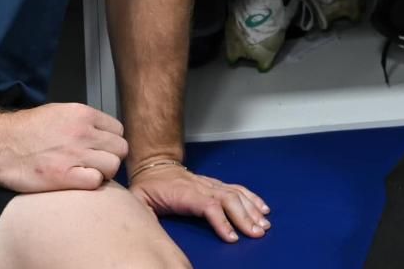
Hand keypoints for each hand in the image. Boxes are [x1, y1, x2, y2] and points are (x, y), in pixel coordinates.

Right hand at [0, 102, 129, 192]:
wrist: (0, 144)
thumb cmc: (26, 129)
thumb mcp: (60, 112)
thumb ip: (83, 121)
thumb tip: (100, 133)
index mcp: (83, 114)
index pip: (118, 129)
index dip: (112, 141)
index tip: (103, 149)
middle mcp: (83, 132)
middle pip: (120, 148)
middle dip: (112, 157)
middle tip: (98, 164)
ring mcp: (75, 154)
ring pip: (113, 165)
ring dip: (104, 173)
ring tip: (89, 174)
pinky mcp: (64, 176)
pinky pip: (96, 182)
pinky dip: (91, 184)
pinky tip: (78, 182)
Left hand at [129, 162, 270, 241]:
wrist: (155, 165)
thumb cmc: (148, 187)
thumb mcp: (139, 201)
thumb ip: (145, 214)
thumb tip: (148, 230)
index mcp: (184, 193)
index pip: (208, 205)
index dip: (221, 221)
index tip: (232, 237)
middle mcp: (201, 186)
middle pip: (228, 199)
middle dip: (244, 217)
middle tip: (256, 233)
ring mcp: (210, 184)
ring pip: (235, 194)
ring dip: (251, 209)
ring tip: (263, 224)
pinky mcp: (215, 184)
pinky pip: (236, 188)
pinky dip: (251, 197)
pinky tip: (262, 207)